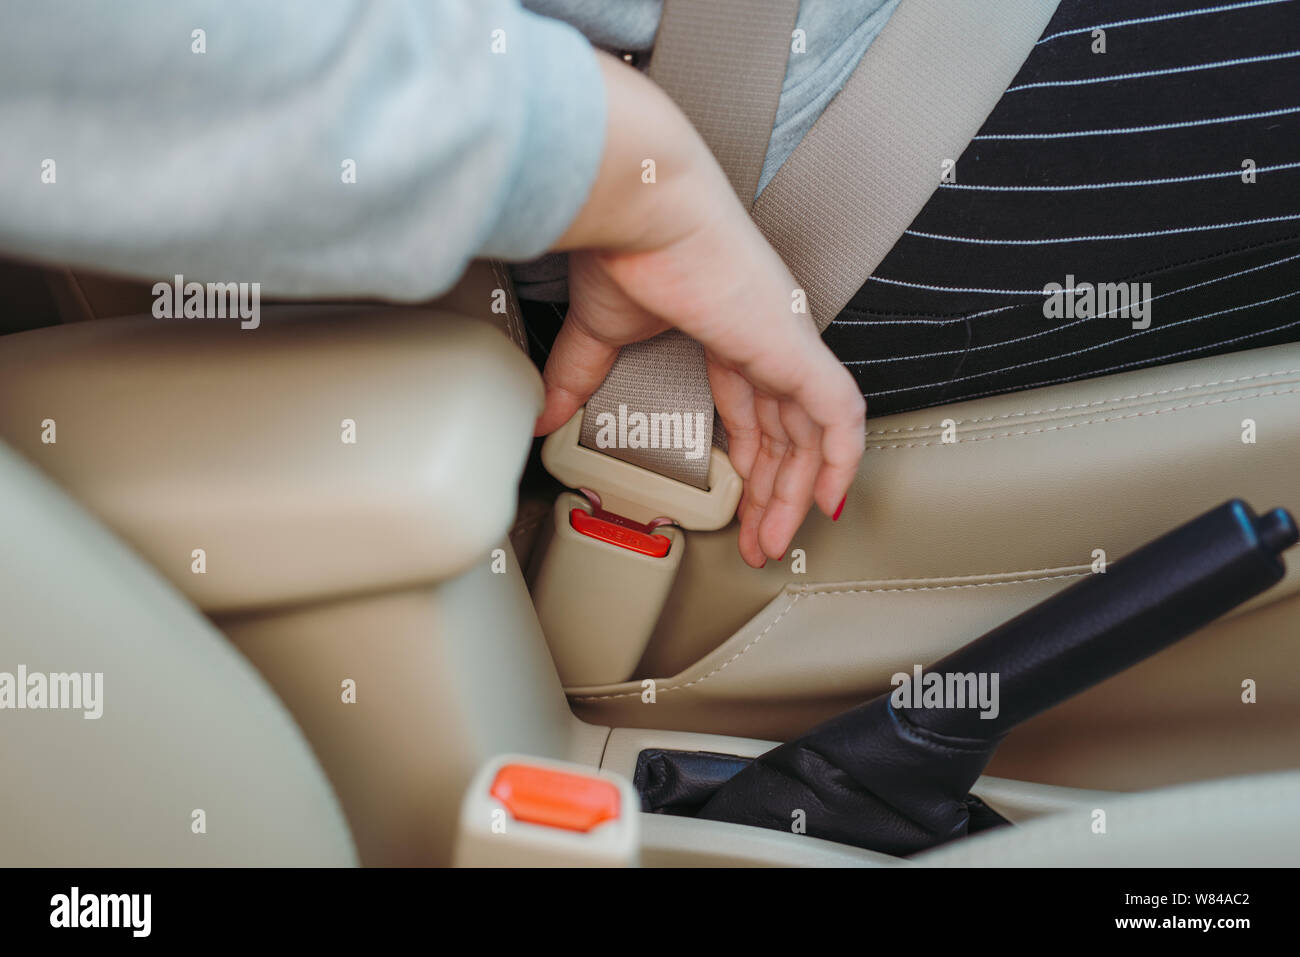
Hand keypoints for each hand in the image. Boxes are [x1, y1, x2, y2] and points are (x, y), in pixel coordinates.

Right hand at [537, 53, 864, 567]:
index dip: (749, 462)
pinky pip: (839, 414)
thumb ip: (579, 377)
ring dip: (796, 492)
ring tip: (775, 541)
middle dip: (773, 492)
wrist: (639, 203)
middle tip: (757, 541)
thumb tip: (543, 415)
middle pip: (785, 431)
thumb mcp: (598, 330)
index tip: (735, 503)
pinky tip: (829, 500)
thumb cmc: (624, 241)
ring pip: (812, 433)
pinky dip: (841, 459)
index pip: (754, 409)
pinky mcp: (793, 346)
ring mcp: (783, 341)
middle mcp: (764, 337)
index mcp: (728, 328)